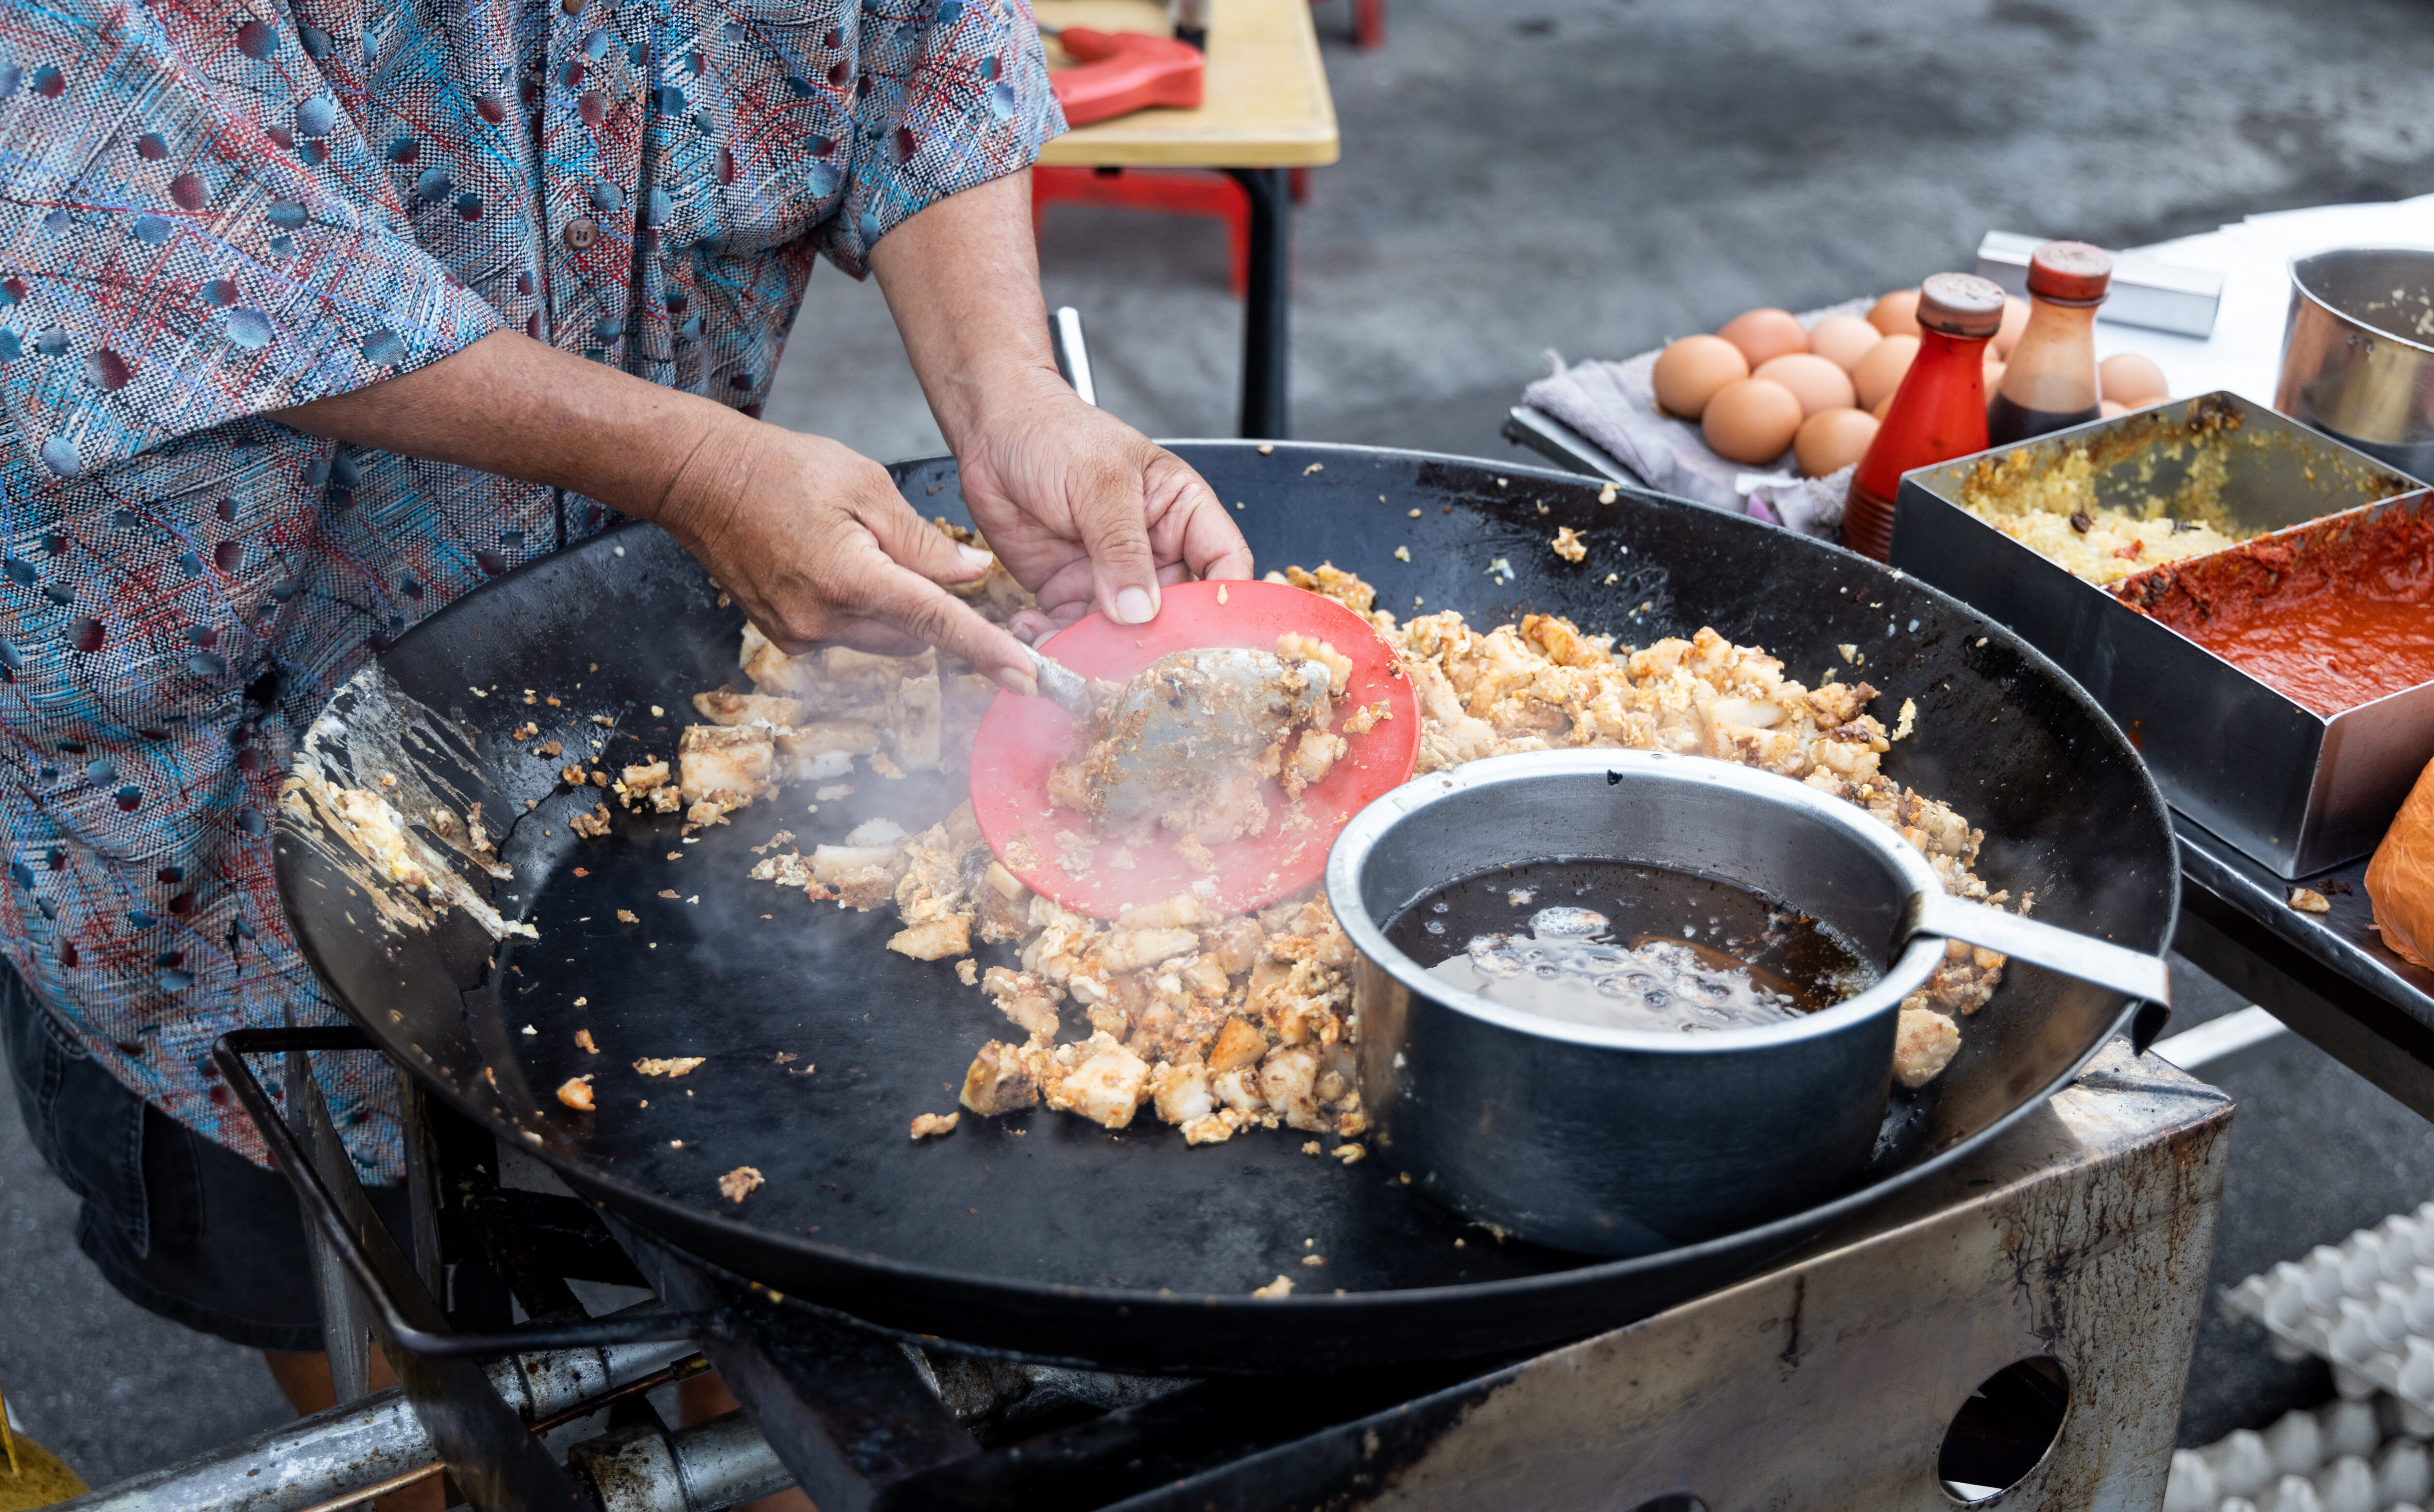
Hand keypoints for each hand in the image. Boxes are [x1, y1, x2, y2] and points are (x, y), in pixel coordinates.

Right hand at [655, 420, 1038, 688]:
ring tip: (857, 550)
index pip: (937, 623)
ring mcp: (800, 636)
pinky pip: (847, 637)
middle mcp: (823, 619)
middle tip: (907, 553)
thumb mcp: (865, 485)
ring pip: (883, 639)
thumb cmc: (779, 470)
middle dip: (929, 607)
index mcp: (850, 577)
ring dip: (892, 609)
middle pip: (914, 636)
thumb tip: (975, 575)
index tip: (1029, 677)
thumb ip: (924, 540)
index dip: (989, 651)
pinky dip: (858, 611)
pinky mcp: (787, 640)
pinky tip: (831, 567)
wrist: (699, 481)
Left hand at [953, 369, 1254, 637]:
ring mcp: (1111, 578)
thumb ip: (1121, 547)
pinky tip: (1034, 636)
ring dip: (1098, 653)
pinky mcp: (1069, 593)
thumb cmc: (1055, 434)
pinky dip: (1056, 644)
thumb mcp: (1098, 483)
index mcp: (1182, 513)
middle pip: (1176, 615)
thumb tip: (1141, 609)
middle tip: (1134, 667)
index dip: (1224, 604)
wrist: (992, 432)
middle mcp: (1154, 552)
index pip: (1224, 564)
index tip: (1211, 639)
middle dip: (1156, 644)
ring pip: (1122, 635)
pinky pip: (1073, 633)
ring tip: (1071, 658)